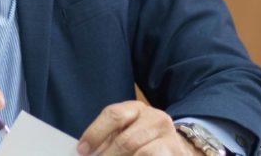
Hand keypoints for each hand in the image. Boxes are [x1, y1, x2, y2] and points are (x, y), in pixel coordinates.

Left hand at [77, 101, 200, 155]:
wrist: (177, 148)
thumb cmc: (144, 141)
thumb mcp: (127, 132)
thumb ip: (109, 138)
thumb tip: (86, 150)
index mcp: (137, 109)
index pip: (113, 115)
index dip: (95, 133)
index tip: (82, 150)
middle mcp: (155, 118)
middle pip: (125, 140)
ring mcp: (168, 136)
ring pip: (139, 152)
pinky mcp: (176, 153)